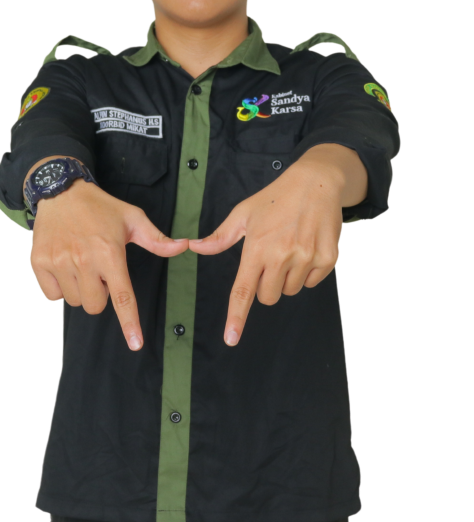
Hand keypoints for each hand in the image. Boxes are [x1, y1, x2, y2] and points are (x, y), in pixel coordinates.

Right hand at [30, 178, 188, 350]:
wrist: (61, 192)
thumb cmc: (100, 207)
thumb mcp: (132, 218)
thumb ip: (157, 239)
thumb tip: (182, 246)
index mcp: (110, 253)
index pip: (122, 296)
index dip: (129, 323)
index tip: (135, 343)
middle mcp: (84, 260)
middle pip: (96, 306)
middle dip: (100, 294)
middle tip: (99, 271)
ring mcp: (59, 262)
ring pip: (75, 301)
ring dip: (80, 289)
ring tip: (81, 263)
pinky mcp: (40, 263)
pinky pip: (53, 295)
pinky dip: (59, 286)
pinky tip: (64, 265)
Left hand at [189, 162, 343, 346]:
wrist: (316, 183)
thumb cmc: (275, 198)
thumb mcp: (243, 213)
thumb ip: (220, 237)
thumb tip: (195, 247)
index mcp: (257, 248)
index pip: (244, 290)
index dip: (237, 317)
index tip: (231, 338)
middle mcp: (282, 256)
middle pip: (268, 297)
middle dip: (266, 286)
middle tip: (270, 260)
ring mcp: (306, 258)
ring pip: (290, 291)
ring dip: (287, 278)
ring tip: (290, 248)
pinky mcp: (327, 259)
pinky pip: (311, 282)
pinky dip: (307, 272)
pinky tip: (305, 248)